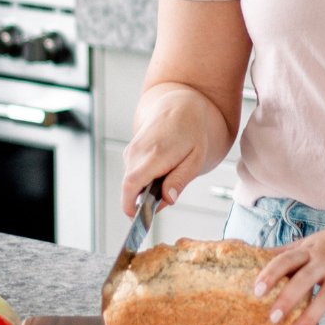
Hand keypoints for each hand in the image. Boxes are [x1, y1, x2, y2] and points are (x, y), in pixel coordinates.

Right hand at [120, 87, 217, 214]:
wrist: (180, 105)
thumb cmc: (192, 132)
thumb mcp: (195, 158)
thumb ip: (180, 180)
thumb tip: (167, 200)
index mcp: (155, 154)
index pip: (131, 185)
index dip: (129, 205)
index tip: (137, 219)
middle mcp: (138, 151)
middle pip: (129, 187)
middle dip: (142, 200)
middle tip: (164, 197)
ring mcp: (132, 150)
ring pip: (131, 180)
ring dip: (144, 188)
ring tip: (168, 176)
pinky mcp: (130, 150)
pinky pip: (132, 172)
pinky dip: (144, 178)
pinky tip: (161, 170)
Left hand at [253, 215, 324, 324]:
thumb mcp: (313, 241)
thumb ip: (288, 252)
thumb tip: (256, 256)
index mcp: (311, 250)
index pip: (287, 259)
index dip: (271, 274)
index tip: (256, 290)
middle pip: (304, 279)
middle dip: (287, 298)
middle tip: (272, 318)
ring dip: (310, 318)